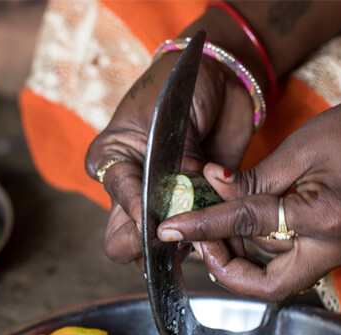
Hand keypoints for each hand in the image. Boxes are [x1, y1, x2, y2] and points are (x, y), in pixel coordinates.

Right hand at [86, 51, 255, 264]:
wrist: (217, 79)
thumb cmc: (180, 87)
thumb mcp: (171, 117)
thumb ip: (178, 161)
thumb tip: (188, 201)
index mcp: (112, 163)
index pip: (118, 201)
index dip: (137, 215)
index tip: (155, 224)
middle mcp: (132, 191)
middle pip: (124, 241)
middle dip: (150, 248)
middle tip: (175, 241)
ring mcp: (163, 204)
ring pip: (160, 249)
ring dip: (185, 249)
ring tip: (211, 242)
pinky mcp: (196, 209)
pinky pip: (198, 239)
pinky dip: (214, 243)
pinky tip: (228, 241)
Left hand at [158, 88, 340, 301]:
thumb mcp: (300, 149)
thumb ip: (251, 179)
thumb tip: (210, 188)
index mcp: (328, 219)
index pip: (250, 227)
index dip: (204, 227)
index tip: (171, 228)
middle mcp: (336, 247)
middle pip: (268, 285)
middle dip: (225, 268)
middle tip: (196, 239)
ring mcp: (337, 250)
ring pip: (274, 273)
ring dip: (237, 256)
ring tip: (208, 227)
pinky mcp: (332, 244)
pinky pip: (286, 257)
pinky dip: (256, 246)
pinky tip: (235, 224)